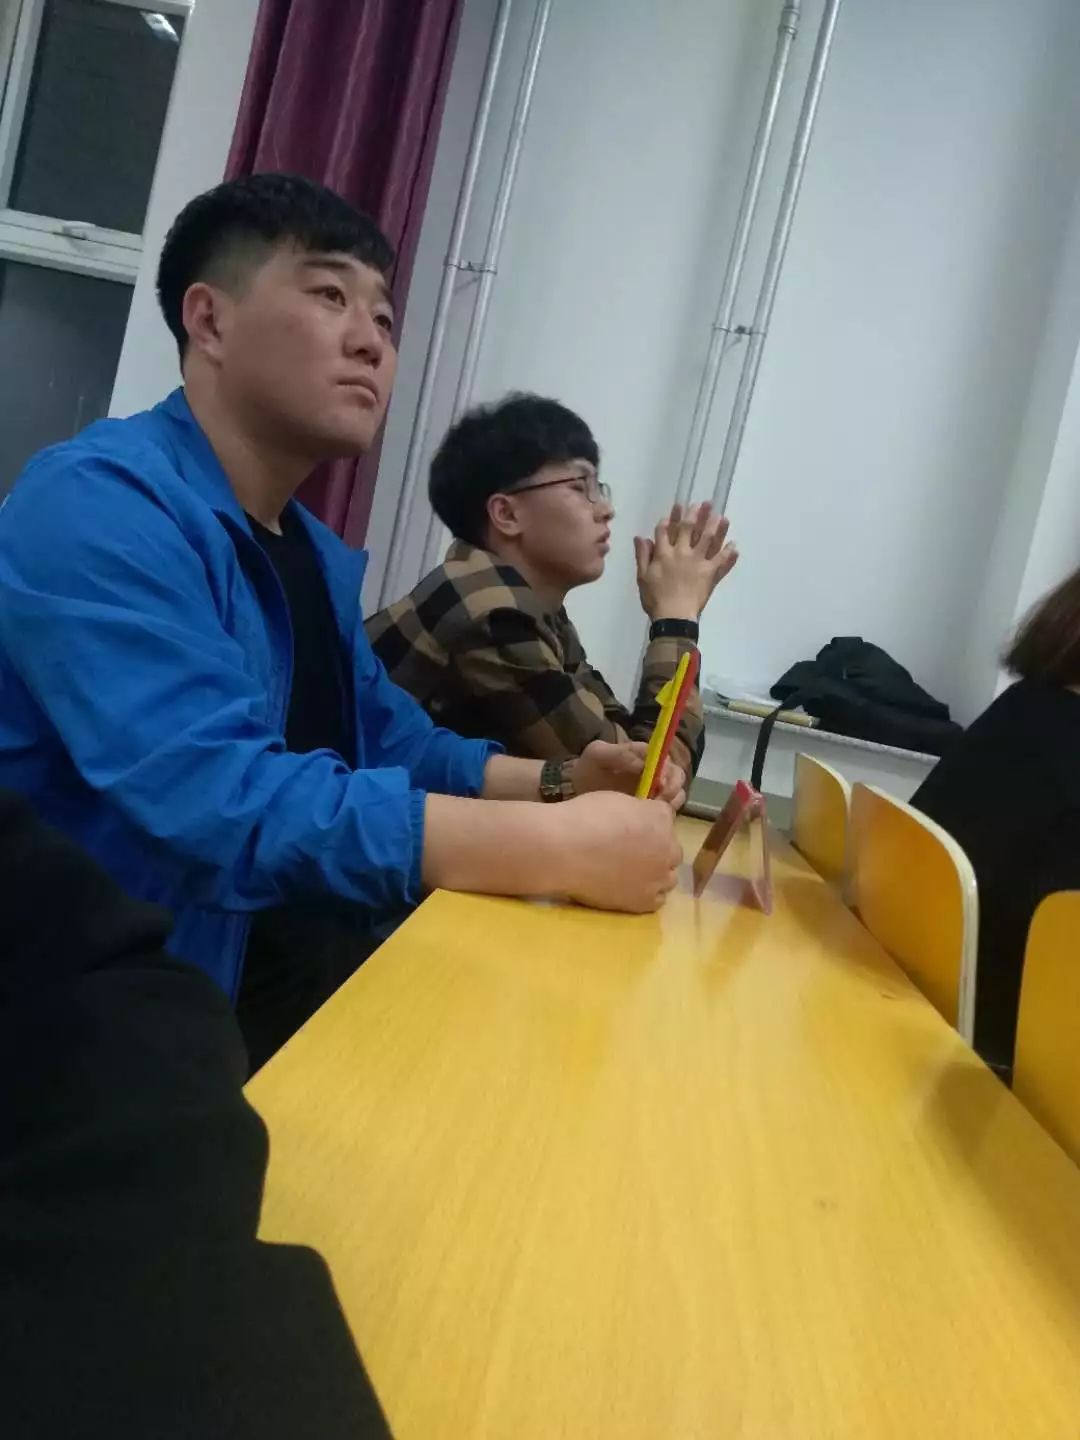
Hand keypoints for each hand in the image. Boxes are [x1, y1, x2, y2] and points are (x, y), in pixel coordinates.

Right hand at [551, 792, 682, 912]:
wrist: (565, 850)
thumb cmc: (584, 818)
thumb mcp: (616, 800)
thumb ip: (636, 811)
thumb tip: (638, 820)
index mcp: (660, 817)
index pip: (666, 819)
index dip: (649, 822)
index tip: (634, 827)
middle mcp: (667, 848)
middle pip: (672, 850)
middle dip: (657, 849)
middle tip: (632, 851)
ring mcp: (658, 877)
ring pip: (668, 877)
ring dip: (655, 873)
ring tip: (631, 873)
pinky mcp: (645, 901)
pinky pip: (657, 899)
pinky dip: (647, 893)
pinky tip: (628, 888)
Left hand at [570, 739, 685, 810]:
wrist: (577, 794)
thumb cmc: (588, 771)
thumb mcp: (597, 754)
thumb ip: (619, 754)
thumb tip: (644, 765)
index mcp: (643, 754)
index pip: (664, 758)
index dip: (666, 769)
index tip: (659, 783)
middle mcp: (654, 770)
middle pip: (677, 775)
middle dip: (673, 786)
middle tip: (661, 799)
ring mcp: (655, 790)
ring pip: (677, 793)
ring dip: (671, 801)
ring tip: (655, 810)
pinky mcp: (653, 808)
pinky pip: (668, 811)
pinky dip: (665, 815)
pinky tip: (652, 820)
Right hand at [633, 501, 738, 620]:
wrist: (673, 616)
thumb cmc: (655, 598)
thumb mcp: (642, 577)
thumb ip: (642, 555)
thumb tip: (640, 537)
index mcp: (663, 553)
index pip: (665, 530)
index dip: (671, 517)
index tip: (678, 506)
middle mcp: (682, 552)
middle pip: (688, 528)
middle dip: (696, 514)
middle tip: (704, 503)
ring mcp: (698, 561)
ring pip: (708, 539)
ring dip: (715, 526)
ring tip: (722, 517)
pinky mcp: (710, 573)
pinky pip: (722, 560)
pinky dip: (729, 553)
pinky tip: (734, 545)